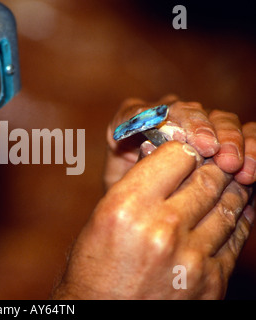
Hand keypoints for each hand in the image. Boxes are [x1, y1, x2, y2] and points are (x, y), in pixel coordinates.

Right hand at [53, 141, 253, 298]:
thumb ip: (137, 183)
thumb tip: (163, 154)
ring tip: (222, 184)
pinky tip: (229, 213)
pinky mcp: (210, 281)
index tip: (181, 153)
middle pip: (207, 177)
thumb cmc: (94, 265)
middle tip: (208, 162)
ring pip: (228, 205)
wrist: (101, 314)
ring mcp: (191, 258)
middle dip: (210, 166)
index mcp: (127, 207)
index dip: (181, 149)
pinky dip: (235, 221)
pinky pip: (236, 239)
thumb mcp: (104, 215)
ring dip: (228, 190)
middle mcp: (161, 229)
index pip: (177, 154)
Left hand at [104, 96, 254, 188]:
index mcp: (133, 123)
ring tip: (236, 167)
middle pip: (188, 111)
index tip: (178, 137)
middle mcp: (167, 116)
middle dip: (202, 130)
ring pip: (220, 120)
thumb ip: (132, 165)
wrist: (152, 214)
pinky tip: (250, 171)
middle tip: (212, 151)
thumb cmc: (132, 200)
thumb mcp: (122, 187)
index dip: (157, 120)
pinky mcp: (225, 137)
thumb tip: (151, 146)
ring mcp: (199, 124)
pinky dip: (251, 148)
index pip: (140, 112)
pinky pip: (245, 133)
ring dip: (231, 140)